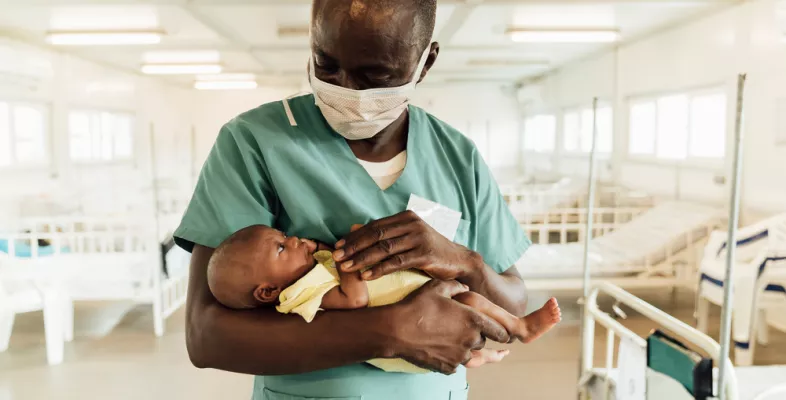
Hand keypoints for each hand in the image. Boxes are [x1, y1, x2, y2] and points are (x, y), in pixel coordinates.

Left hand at [334, 211, 478, 280]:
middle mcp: (412, 224)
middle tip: (336, 257)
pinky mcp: (425, 254)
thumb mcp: (408, 238)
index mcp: (405, 217)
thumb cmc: (430, 251)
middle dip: (354, 246)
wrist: (459, 261)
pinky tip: (366, 276)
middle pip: (376, 235)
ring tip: (346, 267)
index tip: (338, 246)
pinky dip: (379, 269)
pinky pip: (396, 262)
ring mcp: (419, 238)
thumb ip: (386, 234)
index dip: (354, 236)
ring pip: (384, 248)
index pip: (374, 225)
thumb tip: (354, 229)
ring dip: (362, 258)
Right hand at [386, 280, 509, 373]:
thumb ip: (457, 286)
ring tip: (448, 338)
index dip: (502, 332)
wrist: (396, 330)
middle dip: (476, 335)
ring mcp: (459, 356)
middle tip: (460, 327)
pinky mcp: (448, 366)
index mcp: (473, 320)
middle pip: (482, 341)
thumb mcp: (437, 288)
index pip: (500, 331)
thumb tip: (465, 288)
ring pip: (470, 353)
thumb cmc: (417, 306)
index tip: (502, 333)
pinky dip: (451, 357)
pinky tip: (439, 348)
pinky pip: (456, 363)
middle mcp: (470, 339)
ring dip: (463, 347)